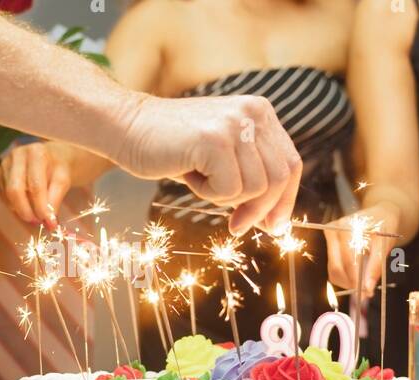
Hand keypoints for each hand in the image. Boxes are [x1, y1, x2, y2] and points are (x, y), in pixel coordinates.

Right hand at [0, 142, 72, 229]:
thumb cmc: (59, 168)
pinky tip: (27, 206)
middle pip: (15, 190)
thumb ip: (56, 199)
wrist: (52, 157)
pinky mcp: (0, 173)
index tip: (49, 223)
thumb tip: (49, 223)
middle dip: (27, 210)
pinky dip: (16, 205)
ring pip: (8, 195)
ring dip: (22, 210)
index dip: (41, 207)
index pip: (35, 185)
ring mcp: (5, 163)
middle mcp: (17, 155)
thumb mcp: (63, 181)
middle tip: (38, 222)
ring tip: (36, 216)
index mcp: (36, 153)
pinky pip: (5, 195)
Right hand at [111, 94, 301, 235]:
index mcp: (259, 112)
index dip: (285, 200)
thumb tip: (275, 221)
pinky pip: (229, 190)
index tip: (274, 226)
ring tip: (199, 177)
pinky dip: (208, 194)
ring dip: (225, 197)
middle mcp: (253, 113)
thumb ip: (250, 177)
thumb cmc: (171, 147)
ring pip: (255, 188)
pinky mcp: (215, 140)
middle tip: (236, 226)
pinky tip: (189, 173)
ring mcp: (235, 124)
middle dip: (259, 210)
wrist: (128, 127)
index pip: (290, 163)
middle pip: (279, 179)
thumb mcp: (220, 157)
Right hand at [325, 202, 401, 298]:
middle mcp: (334, 230)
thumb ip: (376, 266)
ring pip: (333, 270)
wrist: (380, 214)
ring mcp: (329, 236)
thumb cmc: (385, 227)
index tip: (367, 292)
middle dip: (352, 283)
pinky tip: (356, 275)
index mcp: (348, 227)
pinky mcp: (329, 243)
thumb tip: (368, 288)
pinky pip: (332, 268)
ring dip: (347, 282)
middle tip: (366, 292)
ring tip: (363, 283)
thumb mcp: (385, 244)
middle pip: (337, 266)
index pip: (349, 260)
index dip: (357, 279)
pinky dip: (344, 277)